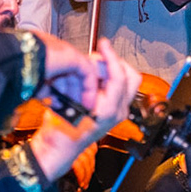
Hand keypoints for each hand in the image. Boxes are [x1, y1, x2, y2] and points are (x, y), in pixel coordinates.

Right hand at [26, 46, 142, 180]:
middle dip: (115, 62)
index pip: (119, 76)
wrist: (60, 147)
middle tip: (99, 57)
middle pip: (130, 76)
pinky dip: (107, 77)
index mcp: (110, 110)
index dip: (111, 56)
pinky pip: (117, 87)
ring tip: (92, 69)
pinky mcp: (114, 110)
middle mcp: (119, 111)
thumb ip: (81, 81)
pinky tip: (91, 78)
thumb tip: (88, 62)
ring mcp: (118, 111)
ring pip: (126, 80)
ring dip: (110, 69)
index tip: (103, 44)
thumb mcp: (68, 102)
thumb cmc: (61, 130)